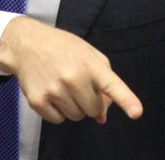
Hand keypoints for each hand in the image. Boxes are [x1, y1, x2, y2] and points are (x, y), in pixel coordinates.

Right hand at [0, 16, 142, 123]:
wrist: (27, 44)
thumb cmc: (63, 49)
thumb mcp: (89, 55)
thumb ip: (103, 84)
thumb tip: (102, 118)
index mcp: (91, 64)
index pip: (112, 85)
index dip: (126, 100)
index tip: (137, 113)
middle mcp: (73, 77)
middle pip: (94, 110)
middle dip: (90, 102)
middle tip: (78, 84)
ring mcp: (55, 90)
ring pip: (76, 117)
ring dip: (73, 106)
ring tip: (63, 85)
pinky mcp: (38, 101)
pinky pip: (58, 120)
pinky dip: (57, 111)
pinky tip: (51, 91)